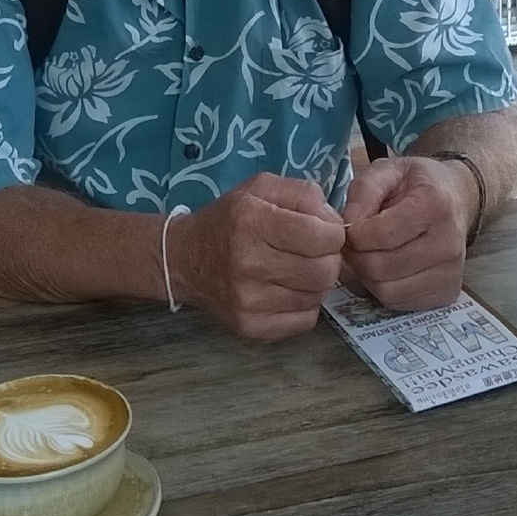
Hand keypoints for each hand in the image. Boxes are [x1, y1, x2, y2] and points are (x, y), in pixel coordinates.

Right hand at [168, 173, 345, 340]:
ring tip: (297, 269)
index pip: (321, 236)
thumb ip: (303, 193)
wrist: (183, 260)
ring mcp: (249, 301)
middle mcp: (249, 263)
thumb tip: (333, 220)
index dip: (333, 232)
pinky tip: (287, 289)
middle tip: (313, 251)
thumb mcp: (260, 188)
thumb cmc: (228, 220)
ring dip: (316, 281)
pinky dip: (305, 305)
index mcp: (252, 222)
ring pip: (318, 296)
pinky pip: (306, 320)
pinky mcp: (251, 327)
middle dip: (329, 257)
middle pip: (325, 270)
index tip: (322, 231)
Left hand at [340, 156, 476, 310]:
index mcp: (434, 205)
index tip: (351, 225)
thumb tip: (347, 224)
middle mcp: (448, 243)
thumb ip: (363, 191)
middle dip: (357, 255)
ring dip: (366, 275)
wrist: (457, 200)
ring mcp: (451, 273)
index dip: (353, 233)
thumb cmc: (417, 184)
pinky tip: (385, 267)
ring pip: (386, 290)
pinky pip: (398, 302)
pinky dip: (382, 288)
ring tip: (369, 253)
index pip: (379, 235)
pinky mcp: (447, 293)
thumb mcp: (387, 171)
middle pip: (380, 267)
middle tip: (355, 242)